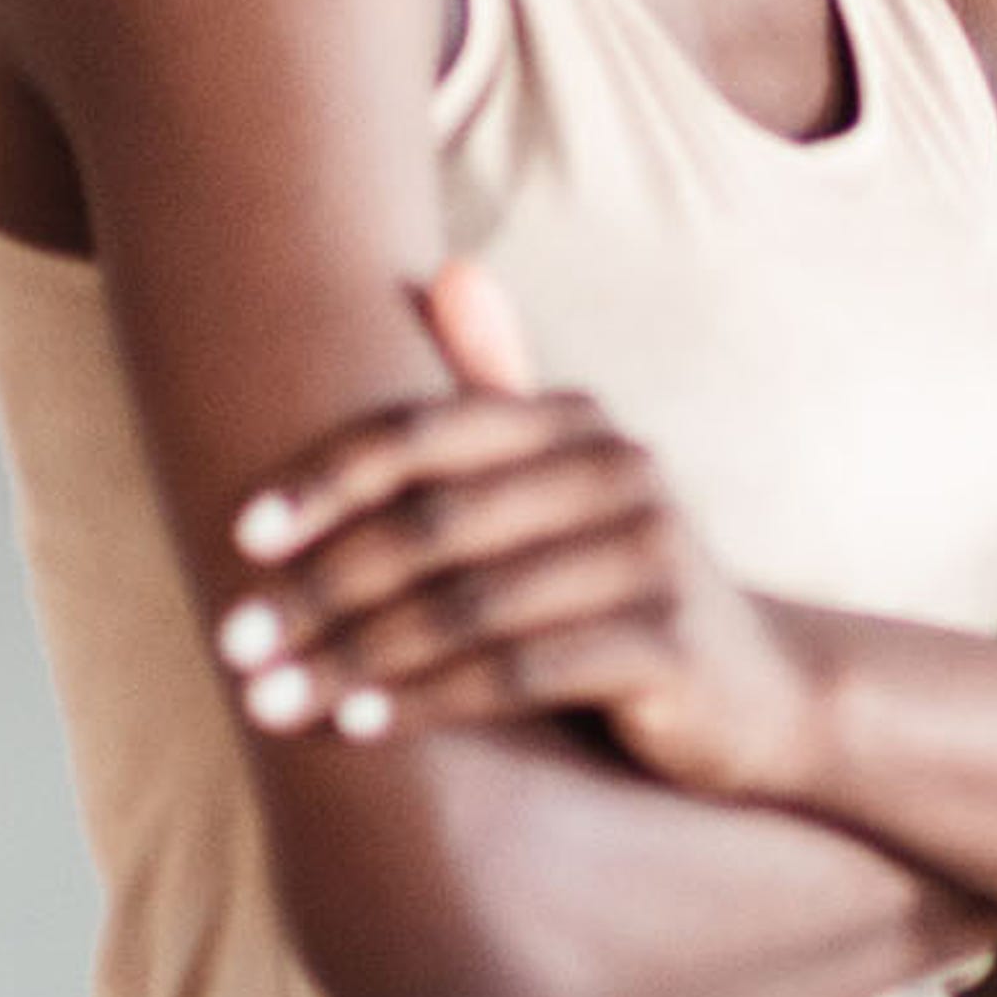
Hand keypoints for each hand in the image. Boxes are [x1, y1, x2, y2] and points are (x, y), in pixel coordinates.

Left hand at [210, 259, 824, 798]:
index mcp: (580, 426)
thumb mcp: (570, 485)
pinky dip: (428, 702)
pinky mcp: (670, 645)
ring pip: (469, 607)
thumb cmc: (623, 586)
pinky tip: (359, 727)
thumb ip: (504, 392)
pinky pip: (522, 672)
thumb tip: (451, 270)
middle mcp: (625, 473)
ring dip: (354, 657)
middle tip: (233, 642)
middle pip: (436, 527)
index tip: (240, 536)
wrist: (763, 690)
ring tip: (268, 702)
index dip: (327, 480)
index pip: (430, 434)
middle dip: (320, 587)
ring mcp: (655, 557)